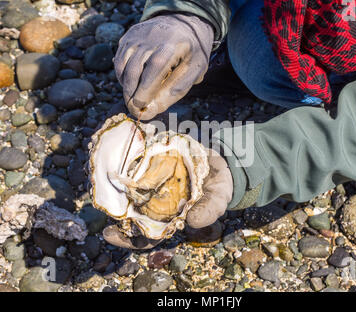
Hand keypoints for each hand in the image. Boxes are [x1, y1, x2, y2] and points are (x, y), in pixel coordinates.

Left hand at [103, 146, 232, 248]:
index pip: (144, 235)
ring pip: (130, 188)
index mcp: (167, 219)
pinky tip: (119, 152)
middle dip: (113, 208)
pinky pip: (138, 165)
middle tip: (98, 200)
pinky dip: (129, 160)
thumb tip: (192, 222)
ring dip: (116, 183)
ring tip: (103, 175)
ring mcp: (153, 184)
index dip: (127, 239)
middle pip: (130, 211)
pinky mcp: (155, 165)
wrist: (220, 165)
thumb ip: (208, 212)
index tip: (109, 235)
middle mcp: (155, 203)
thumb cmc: (217, 189)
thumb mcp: (217, 201)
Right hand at [114, 13, 213, 119]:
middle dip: (132, 91)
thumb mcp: (196, 69)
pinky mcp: (129, 36)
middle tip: (134, 108)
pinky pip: (120, 59)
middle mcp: (153, 36)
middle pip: (135, 66)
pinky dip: (122, 75)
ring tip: (132, 99)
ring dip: (125, 85)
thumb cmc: (191, 51)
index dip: (146, 88)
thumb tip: (154, 109)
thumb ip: (178, 88)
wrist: (184, 20)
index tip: (142, 105)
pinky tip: (130, 86)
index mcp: (174, 43)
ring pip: (124, 63)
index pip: (156, 66)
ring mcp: (139, 35)